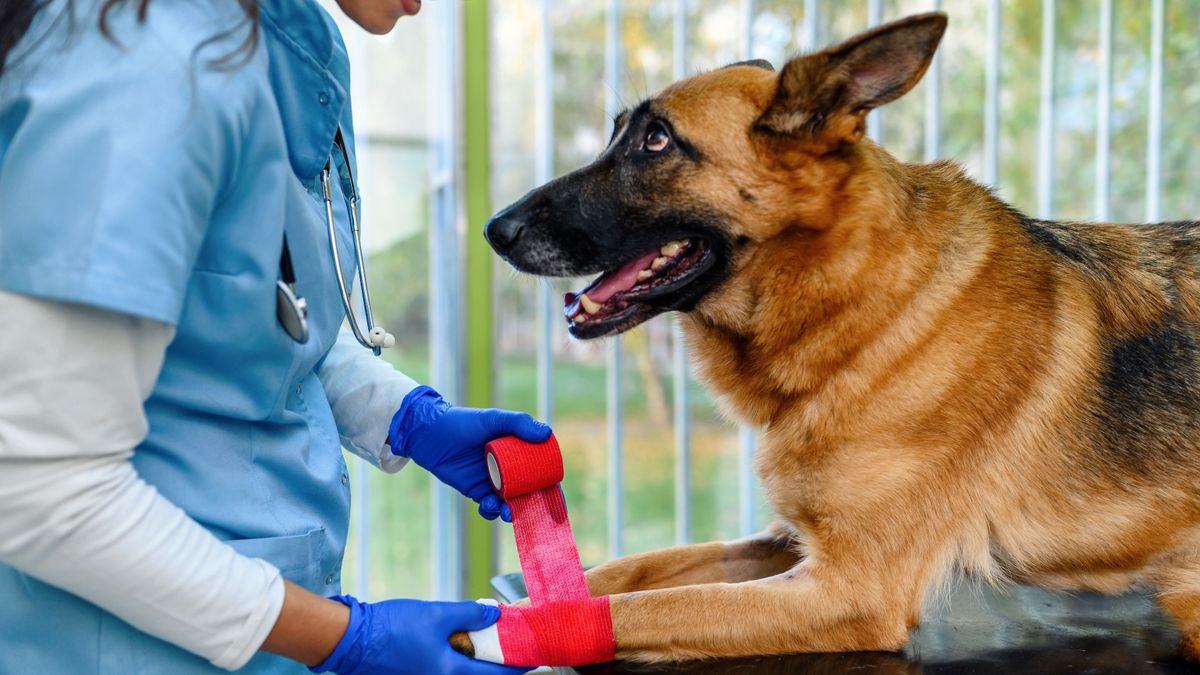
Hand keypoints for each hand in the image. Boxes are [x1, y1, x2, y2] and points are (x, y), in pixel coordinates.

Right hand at [310, 596, 528, 674]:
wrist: (351, 639)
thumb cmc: (392, 627)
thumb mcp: (437, 614)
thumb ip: (470, 614)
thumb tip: (496, 615)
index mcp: (450, 673)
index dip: (518, 666)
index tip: (535, 657)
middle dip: (499, 661)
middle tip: (515, 643)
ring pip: (463, 673)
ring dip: (479, 658)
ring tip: (491, 637)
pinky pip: (446, 669)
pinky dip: (460, 657)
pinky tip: (462, 638)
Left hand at [388, 386, 551, 520]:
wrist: (430, 434)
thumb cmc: (464, 422)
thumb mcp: (493, 419)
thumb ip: (519, 423)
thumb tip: (547, 435)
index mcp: (519, 450)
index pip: (541, 471)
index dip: (552, 487)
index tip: (557, 501)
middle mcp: (509, 467)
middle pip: (529, 492)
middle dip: (534, 506)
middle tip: (536, 514)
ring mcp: (494, 480)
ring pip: (510, 502)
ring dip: (512, 511)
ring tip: (508, 512)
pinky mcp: (477, 491)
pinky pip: (489, 507)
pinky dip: (492, 511)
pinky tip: (489, 505)